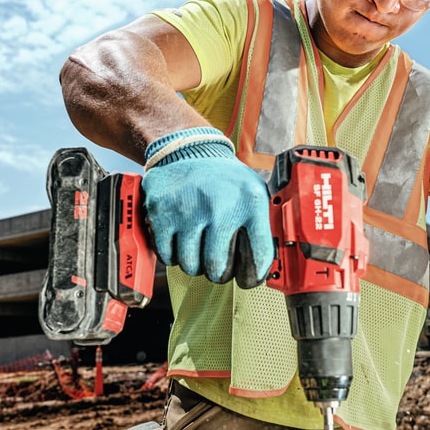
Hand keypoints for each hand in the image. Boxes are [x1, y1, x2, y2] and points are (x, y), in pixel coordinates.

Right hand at [142, 127, 272, 286]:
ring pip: (190, 265)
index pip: (259, 256)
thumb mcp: (254, 192)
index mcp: (250, 202)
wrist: (188, 151)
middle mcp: (220, 206)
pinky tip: (181, 241)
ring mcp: (189, 210)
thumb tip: (268, 266)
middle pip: (218, 268)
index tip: (248, 279)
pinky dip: (173, 255)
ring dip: (194, 264)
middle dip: (217, 273)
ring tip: (198, 249)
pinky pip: (168, 256)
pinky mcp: (162, 213)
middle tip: (217, 266)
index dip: (253, 276)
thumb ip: (263, 225)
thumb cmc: (225, 180)